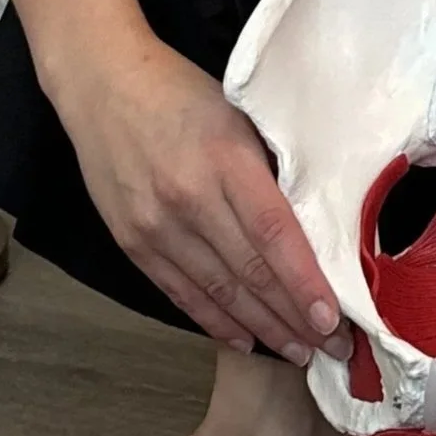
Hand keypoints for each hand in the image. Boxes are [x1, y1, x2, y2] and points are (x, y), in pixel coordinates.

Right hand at [57, 37, 349, 363]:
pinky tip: (243, 339)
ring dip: (262, 328)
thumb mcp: (238, 113)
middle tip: (335, 349)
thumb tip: (313, 221)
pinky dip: (214, 320)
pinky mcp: (132, 241)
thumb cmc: (179, 91)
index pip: (274, 233)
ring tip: (298, 353)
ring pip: (218, 291)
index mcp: (224, 159)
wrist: (101, 83)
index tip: (333, 319)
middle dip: (295, 318)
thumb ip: (268, 167)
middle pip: (251, 272)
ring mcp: (156, 225)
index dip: (304, 282)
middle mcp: (188, 198)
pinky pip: (180, 291)